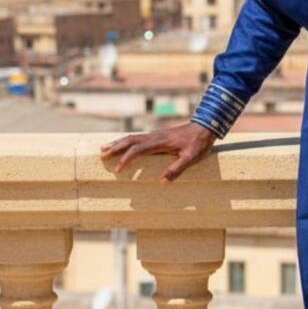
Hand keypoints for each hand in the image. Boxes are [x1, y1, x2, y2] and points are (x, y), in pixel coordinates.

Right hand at [99, 122, 216, 184]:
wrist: (205, 127)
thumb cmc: (199, 143)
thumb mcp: (191, 158)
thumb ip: (177, 169)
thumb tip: (161, 182)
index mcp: (160, 142)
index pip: (138, 150)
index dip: (126, 159)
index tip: (118, 169)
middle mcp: (155, 136)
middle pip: (130, 140)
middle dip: (115, 147)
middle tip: (101, 155)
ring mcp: (156, 134)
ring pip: (133, 137)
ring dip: (118, 143)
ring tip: (104, 148)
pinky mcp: (158, 135)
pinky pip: (138, 138)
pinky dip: (127, 141)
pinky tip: (123, 144)